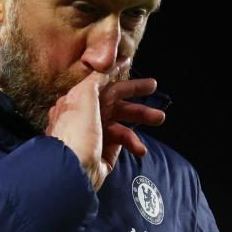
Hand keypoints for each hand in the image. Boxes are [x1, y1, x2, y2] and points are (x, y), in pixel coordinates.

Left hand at [45, 59, 165, 191]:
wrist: (72, 169)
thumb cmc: (75, 131)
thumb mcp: (83, 97)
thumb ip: (96, 80)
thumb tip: (106, 66)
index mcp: (77, 102)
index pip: (100, 84)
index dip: (116, 73)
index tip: (130, 62)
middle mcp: (85, 117)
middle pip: (115, 101)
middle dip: (135, 94)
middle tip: (154, 87)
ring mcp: (95, 136)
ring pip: (122, 122)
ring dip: (141, 119)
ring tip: (160, 118)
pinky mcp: (103, 154)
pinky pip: (122, 143)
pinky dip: (133, 143)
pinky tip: (140, 149)